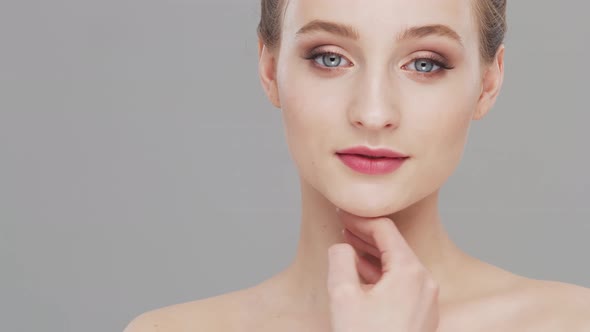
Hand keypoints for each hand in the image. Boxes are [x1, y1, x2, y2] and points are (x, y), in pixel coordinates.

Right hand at [327, 208, 439, 331]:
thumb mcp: (343, 295)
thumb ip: (340, 259)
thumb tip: (342, 247)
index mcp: (410, 272)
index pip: (385, 231)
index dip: (361, 220)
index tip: (342, 215)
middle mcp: (425, 282)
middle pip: (394, 246)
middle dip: (366, 235)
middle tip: (344, 227)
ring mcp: (426, 301)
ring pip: (398, 266)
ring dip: (373, 254)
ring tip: (349, 247)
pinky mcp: (422, 316)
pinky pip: (402, 284)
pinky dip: (382, 274)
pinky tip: (363, 273)